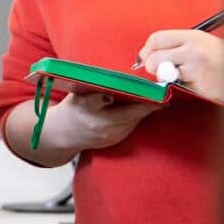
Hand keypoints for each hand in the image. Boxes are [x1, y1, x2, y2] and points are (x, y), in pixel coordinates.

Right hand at [43, 92, 159, 152]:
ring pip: (134, 121)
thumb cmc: (72, 109)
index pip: (114, 104)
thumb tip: (117, 82)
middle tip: (161, 95)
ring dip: (143, 111)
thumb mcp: (77, 95)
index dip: (136, 100)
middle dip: (148, 104)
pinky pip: (131, 127)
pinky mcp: (114, 142)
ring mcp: (109, 136)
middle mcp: (102, 126)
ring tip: (154, 100)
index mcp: (90, 111)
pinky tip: (140, 109)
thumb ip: (95, 90)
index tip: (151, 93)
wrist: (63, 134)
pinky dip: (136, 118)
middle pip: (133, 114)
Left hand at [139, 29, 223, 103]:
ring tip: (189, 79)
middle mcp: (194, 49)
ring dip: (170, 80)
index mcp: (194, 36)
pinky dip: (184, 90)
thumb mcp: (205, 45)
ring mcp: (197, 68)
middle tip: (161, 72)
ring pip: (165, 76)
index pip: (157, 38)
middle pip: (155, 57)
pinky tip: (200, 86)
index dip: (147, 50)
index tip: (145, 58)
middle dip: (152, 67)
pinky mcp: (200, 86)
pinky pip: (180, 88)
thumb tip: (150, 56)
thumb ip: (180, 47)